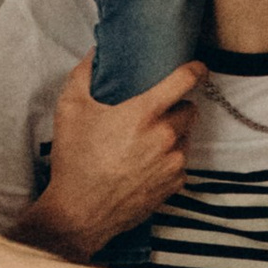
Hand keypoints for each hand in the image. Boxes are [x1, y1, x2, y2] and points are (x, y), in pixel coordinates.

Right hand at [20, 56, 198, 256]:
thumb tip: (95, 54)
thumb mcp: (70, 109)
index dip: (195, 69)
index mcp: (145, 113)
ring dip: (174, 134)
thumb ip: (84, 74)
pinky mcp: (174, 186)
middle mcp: (166, 137)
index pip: (185, 81)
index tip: (198, 68)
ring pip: (187, 137)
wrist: (80, 213)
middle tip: (155, 112)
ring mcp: (173, 163)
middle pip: (190, 109)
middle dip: (177, 107)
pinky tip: (146, 164)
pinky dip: (169, 160)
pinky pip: (181, 164)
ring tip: (147, 141)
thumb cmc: (75, 160)